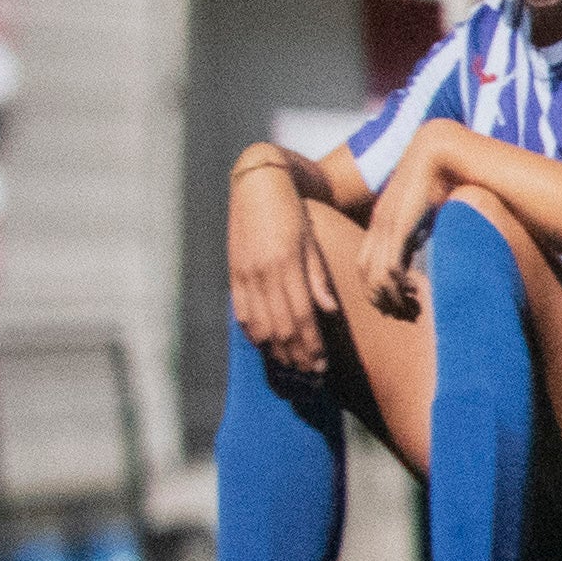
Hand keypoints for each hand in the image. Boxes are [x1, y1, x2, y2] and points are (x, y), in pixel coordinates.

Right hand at [227, 160, 325, 376]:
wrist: (258, 186)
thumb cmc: (292, 213)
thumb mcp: (311, 242)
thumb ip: (318, 278)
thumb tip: (328, 311)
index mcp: (288, 266)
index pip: (302, 317)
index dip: (311, 346)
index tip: (321, 365)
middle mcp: (264, 274)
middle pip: (280, 327)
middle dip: (296, 355)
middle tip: (310, 374)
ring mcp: (245, 274)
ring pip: (259, 323)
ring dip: (275, 349)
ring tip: (291, 366)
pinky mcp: (233, 273)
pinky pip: (241, 311)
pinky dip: (252, 332)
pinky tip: (264, 345)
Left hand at [358, 129, 453, 319]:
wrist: (440, 151)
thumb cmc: (440, 176)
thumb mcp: (425, 207)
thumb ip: (420, 226)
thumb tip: (427, 242)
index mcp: (382, 220)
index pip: (366, 262)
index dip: (377, 286)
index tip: (398, 300)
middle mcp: (378, 225)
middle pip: (364, 272)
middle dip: (379, 298)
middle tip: (399, 312)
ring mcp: (385, 226)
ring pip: (374, 274)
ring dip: (389, 296)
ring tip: (408, 308)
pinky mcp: (398, 226)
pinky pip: (390, 264)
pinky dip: (397, 284)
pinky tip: (414, 290)